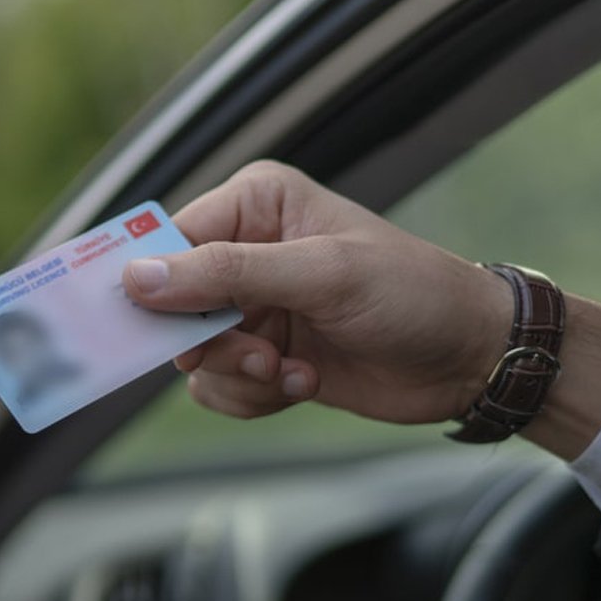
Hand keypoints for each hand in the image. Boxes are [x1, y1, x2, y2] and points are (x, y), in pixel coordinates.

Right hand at [122, 161, 600, 457]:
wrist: (471, 358)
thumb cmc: (412, 294)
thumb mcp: (321, 275)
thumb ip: (226, 274)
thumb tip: (138, 277)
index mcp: (255, 204)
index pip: (169, 242)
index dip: (148, 285)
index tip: (129, 324)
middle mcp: (245, 251)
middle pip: (171, 306)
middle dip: (209, 342)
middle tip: (257, 354)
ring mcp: (254, 308)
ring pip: (192, 356)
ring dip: (237, 375)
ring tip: (289, 371)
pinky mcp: (264, 356)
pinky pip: (219, 387)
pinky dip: (253, 396)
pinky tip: (303, 383)